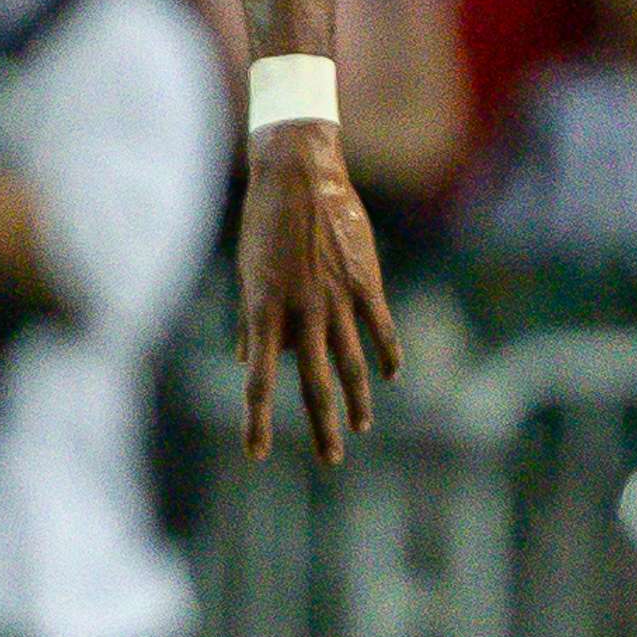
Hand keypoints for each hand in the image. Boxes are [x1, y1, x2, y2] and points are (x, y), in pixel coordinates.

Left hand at [232, 121, 398, 463]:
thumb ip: (251, 320)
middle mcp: (301, 312)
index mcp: (263, 311)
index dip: (258, 420)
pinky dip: (386, 354)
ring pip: (351, 362)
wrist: (297, 176)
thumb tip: (247, 359)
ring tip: (360, 427)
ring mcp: (336, 298)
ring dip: (357, 399)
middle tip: (331, 459)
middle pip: (314, 383)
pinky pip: (380, 327)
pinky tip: (390, 376)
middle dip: (322, 425)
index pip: (259, 382)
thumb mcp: (246, 272)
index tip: (257, 453)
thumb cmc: (263, 223)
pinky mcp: (366, 281)